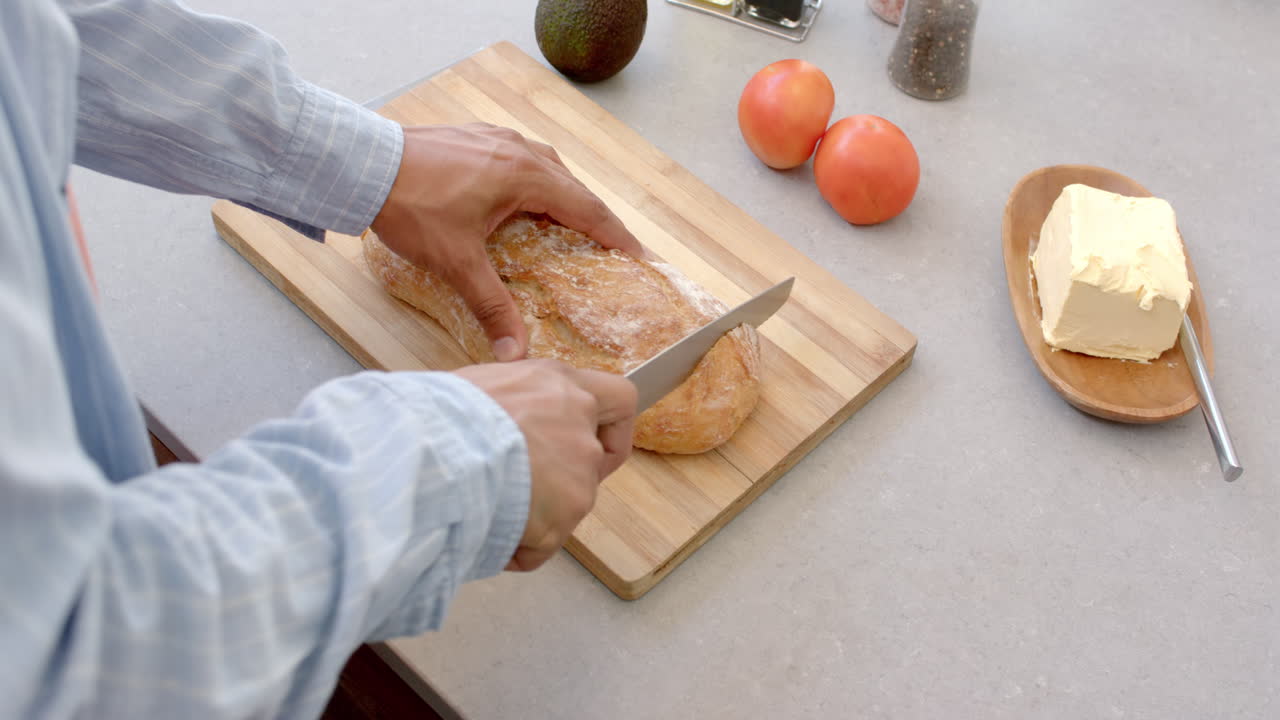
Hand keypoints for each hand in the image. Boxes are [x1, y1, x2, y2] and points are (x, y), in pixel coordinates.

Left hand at [371, 124, 641, 361]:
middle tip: (611, 245)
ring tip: (570, 223)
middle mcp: (519, 150)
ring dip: (563, 196)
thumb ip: (492, 306)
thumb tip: (516, 352)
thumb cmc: (410, 205)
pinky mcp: (474, 138)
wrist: (362, 164)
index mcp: (526, 176)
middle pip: (572, 186)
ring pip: (547, 168)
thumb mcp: (457, 262)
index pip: (588, 208)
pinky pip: (520, 158)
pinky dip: (534, 181)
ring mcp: (495, 139)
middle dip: (594, 218)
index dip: (616, 234)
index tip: (637, 255)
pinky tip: (522, 198)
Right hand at [453, 360, 637, 571]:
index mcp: (558, 383)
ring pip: (569, 505)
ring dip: (534, 515)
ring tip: (482, 510)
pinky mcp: (569, 511)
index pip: (619, 398)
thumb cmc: (439, 413)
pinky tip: (481, 535)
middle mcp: (579, 421)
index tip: (593, 441)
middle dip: (568, 480)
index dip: (611, 427)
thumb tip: (500, 424)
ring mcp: (580, 469)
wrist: (434, 449)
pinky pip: (543, 544)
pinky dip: (517, 548)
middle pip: (596, 459)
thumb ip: (512, 403)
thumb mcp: (479, 386)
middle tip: (529, 490)